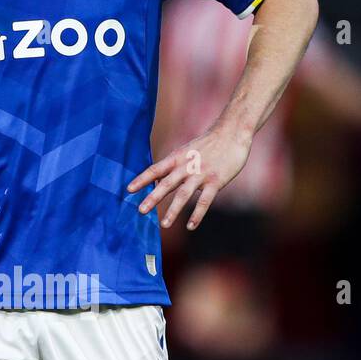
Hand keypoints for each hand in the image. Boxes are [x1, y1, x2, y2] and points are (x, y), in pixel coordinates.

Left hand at [128, 126, 251, 229]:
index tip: (129, 190)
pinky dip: (198, 214)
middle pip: (167, 183)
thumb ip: (173, 166)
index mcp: (177, 158)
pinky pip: (205, 201)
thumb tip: (156, 180)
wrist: (232, 133)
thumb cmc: (208, 144)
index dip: (142, 179)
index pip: (155, 169)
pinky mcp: (216, 181)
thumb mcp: (186, 151)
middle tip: (141, 211)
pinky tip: (191, 226)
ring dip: (173, 210)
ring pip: (184, 194)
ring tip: (164, 224)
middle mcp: (186, 166)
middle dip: (153, 198)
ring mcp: (201, 174)